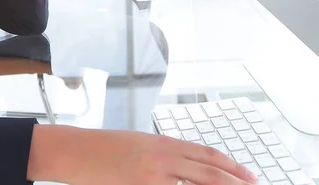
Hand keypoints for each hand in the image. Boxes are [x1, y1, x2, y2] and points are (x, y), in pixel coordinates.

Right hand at [28, 126, 257, 184]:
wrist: (74, 150)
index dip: (229, 165)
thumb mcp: (135, 144)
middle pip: (209, 170)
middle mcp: (162, 156)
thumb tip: (182, 167)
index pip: (205, 153)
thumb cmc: (100, 148)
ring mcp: (153, 174)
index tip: (248, 175)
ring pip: (198, 183)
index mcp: (161, 142)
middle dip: (235, 181)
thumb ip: (160, 154)